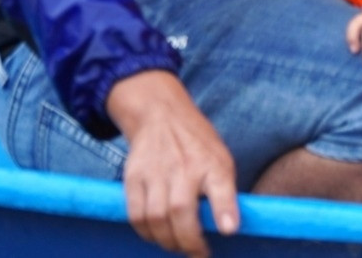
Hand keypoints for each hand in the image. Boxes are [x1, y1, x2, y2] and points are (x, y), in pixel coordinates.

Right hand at [105, 70, 238, 257]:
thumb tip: (228, 227)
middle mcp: (183, 166)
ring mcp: (155, 172)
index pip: (221, 185)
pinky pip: (135, 215)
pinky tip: (157, 236)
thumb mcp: (221, 159)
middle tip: (197, 253)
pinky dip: (146, 232)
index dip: (225, 210)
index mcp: (211, 162)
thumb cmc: (197, 146)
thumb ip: (225, 191)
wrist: (160, 117)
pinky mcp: (133, 178)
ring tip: (178, 246)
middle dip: (188, 241)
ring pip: (155, 218)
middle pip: (180, 211)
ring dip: (167, 241)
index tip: (228, 231)